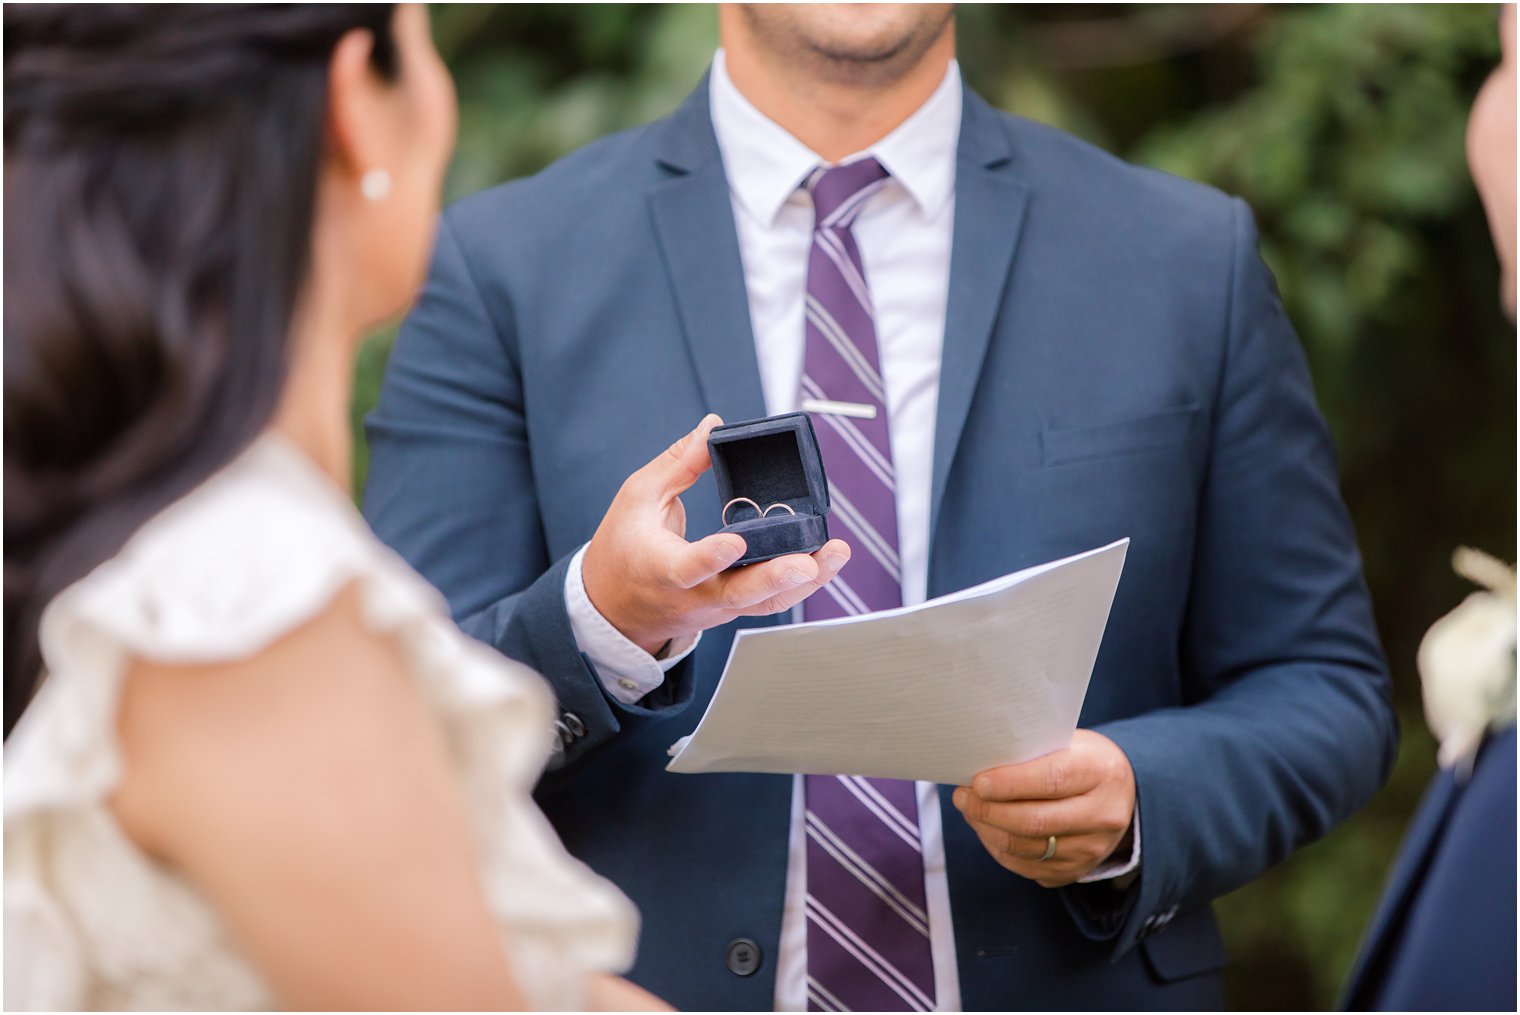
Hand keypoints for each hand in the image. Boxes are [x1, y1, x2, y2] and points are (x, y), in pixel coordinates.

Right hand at [582, 414, 850, 654]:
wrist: (616, 608)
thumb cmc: (624, 548)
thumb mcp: (638, 497)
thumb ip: (679, 463)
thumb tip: (712, 427)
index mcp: (662, 568)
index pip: (689, 568)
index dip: (713, 556)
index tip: (735, 541)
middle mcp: (694, 595)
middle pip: (740, 594)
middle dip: (777, 578)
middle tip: (807, 562)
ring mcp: (718, 607)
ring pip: (765, 602)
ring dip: (805, 582)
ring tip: (836, 554)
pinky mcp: (734, 608)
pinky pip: (770, 601)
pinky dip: (802, 584)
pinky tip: (826, 561)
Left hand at [951, 729, 1135, 887]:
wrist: (1122, 795)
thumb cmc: (1083, 761)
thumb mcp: (1069, 743)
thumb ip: (1032, 752)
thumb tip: (978, 763)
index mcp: (1101, 772)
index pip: (1051, 780)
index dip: (1009, 784)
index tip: (976, 782)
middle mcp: (1103, 815)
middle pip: (1034, 821)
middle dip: (988, 810)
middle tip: (962, 797)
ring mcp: (1091, 849)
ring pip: (1025, 848)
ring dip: (987, 830)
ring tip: (969, 810)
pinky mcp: (1076, 871)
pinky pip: (1026, 867)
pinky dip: (998, 849)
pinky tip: (986, 829)